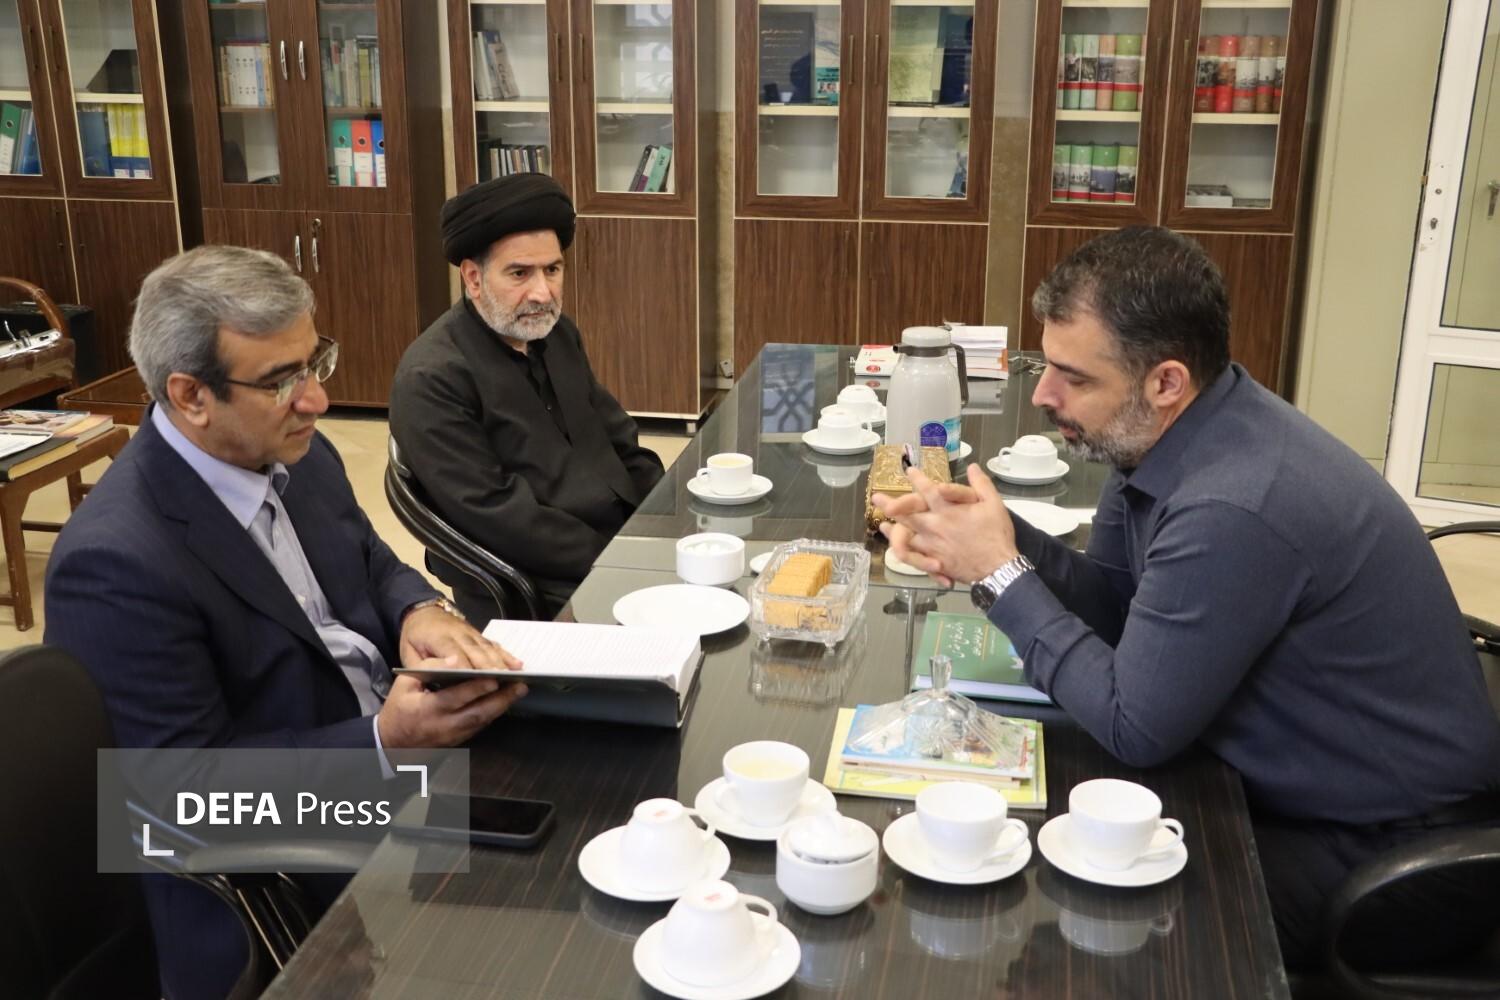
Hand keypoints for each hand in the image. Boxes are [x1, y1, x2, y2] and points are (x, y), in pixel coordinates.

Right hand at [377, 672, 526, 747]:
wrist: (393, 743)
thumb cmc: (399, 708)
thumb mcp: (405, 683)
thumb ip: (430, 667)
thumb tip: (457, 659)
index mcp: (428, 709)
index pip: (455, 698)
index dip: (477, 688)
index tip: (495, 677)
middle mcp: (444, 726)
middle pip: (478, 714)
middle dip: (502, 699)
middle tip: (520, 685)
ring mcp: (454, 736)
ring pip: (483, 722)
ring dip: (502, 706)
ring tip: (519, 690)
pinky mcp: (460, 740)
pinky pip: (480, 725)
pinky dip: (494, 712)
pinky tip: (505, 700)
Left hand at [399, 605, 521, 672]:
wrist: (422, 613)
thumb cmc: (415, 638)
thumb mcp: (409, 653)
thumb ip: (422, 667)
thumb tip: (439, 680)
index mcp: (438, 638)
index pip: (453, 652)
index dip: (465, 665)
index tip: (475, 679)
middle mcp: (458, 633)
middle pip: (476, 650)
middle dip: (490, 665)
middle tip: (502, 680)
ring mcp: (471, 633)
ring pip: (488, 647)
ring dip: (502, 661)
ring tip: (515, 675)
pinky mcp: (479, 635)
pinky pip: (494, 644)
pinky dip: (506, 654)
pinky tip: (518, 665)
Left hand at [876, 464, 1019, 585]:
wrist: (997, 568)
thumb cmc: (997, 536)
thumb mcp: (995, 505)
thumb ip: (982, 484)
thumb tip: (973, 467)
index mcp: (949, 510)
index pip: (928, 490)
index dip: (917, 479)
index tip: (909, 471)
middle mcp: (936, 525)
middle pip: (907, 512)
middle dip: (891, 503)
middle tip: (876, 497)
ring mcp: (932, 544)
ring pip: (905, 533)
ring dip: (892, 526)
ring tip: (881, 521)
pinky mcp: (933, 559)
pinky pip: (912, 554)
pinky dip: (901, 548)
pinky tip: (894, 545)